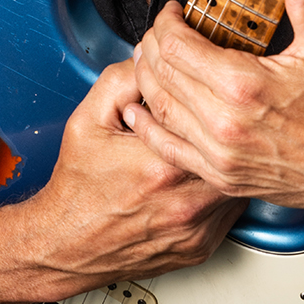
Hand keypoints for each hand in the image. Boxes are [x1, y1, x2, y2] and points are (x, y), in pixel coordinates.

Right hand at [12, 60, 246, 293]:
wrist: (67, 245)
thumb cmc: (78, 189)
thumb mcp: (88, 121)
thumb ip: (120, 80)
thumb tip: (153, 57)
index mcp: (160, 163)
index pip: (206, 115)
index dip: (208, 95)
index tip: (204, 87)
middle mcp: (185, 199)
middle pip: (230, 150)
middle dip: (223, 129)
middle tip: (216, 114)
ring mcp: (196, 227)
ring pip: (236, 181)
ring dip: (227, 161)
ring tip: (210, 145)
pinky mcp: (202, 246)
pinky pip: (231, 210)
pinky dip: (221, 191)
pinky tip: (202, 179)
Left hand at [127, 0, 303, 221]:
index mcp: (243, 86)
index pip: (177, 46)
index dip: (166, 22)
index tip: (173, 12)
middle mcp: (224, 123)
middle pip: (160, 74)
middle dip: (153, 46)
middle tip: (160, 32)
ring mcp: (219, 154)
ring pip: (158, 109)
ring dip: (146, 80)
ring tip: (149, 60)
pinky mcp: (220, 175)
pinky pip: (167, 148)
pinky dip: (148, 126)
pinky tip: (139, 109)